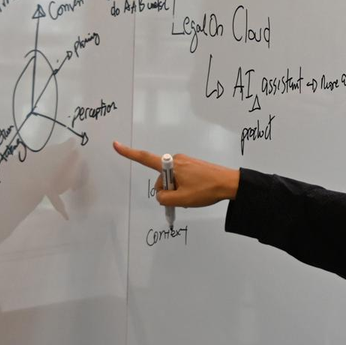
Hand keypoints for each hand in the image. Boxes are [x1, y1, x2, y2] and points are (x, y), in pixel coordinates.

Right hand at [113, 141, 240, 206]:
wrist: (230, 183)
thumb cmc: (207, 189)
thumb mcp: (182, 199)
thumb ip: (164, 198)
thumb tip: (160, 195)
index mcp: (171, 165)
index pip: (145, 158)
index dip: (129, 153)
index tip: (116, 144)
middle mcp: (176, 160)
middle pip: (161, 179)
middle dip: (168, 190)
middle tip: (183, 198)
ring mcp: (185, 162)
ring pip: (172, 181)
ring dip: (177, 190)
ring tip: (192, 196)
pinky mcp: (193, 165)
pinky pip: (181, 178)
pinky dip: (184, 187)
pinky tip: (195, 193)